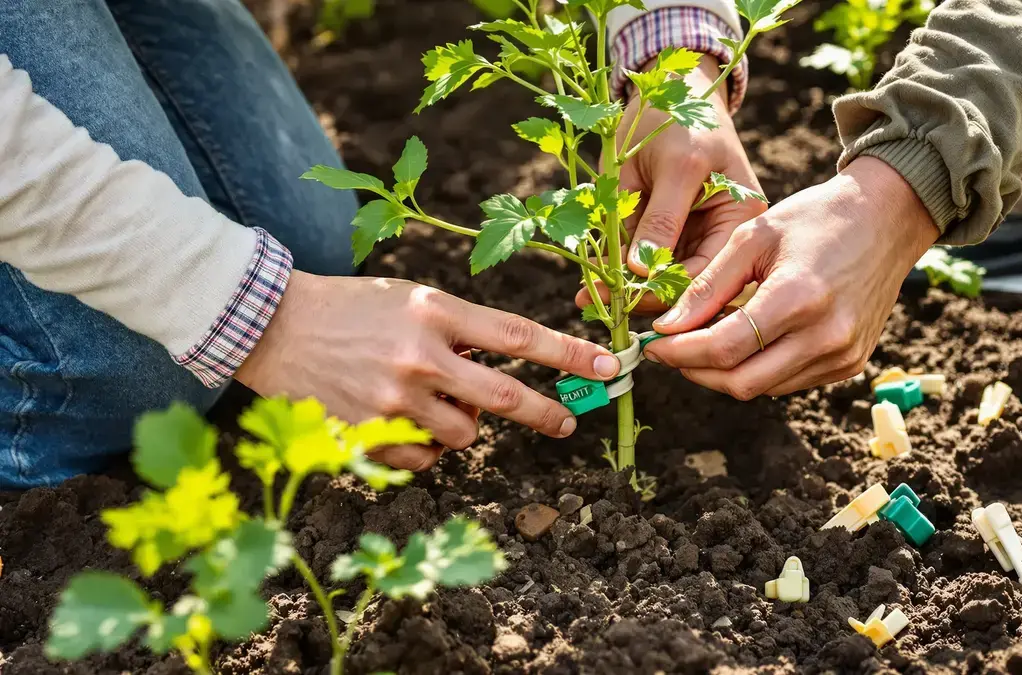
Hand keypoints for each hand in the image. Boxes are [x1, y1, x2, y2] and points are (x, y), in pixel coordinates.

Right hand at [236, 273, 620, 469]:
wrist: (273, 326)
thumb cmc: (353, 308)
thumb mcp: (412, 300)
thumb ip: (461, 333)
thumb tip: (505, 375)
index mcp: (435, 313)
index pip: (519, 337)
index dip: (570, 354)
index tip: (610, 366)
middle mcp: (420, 356)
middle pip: (505, 398)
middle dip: (546, 413)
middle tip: (566, 422)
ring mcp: (393, 400)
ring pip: (465, 434)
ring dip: (464, 424)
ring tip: (434, 401)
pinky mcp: (368, 435)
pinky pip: (425, 458)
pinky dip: (424, 445)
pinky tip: (399, 419)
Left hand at [574, 56, 765, 312]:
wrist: (670, 86)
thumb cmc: (681, 116)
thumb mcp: (675, 165)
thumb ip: (660, 218)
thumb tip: (641, 271)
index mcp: (742, 221)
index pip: (705, 274)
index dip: (663, 292)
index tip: (620, 302)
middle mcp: (723, 237)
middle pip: (682, 285)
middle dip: (637, 295)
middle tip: (592, 303)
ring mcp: (693, 235)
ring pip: (657, 278)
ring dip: (621, 287)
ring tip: (585, 294)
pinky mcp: (668, 232)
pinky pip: (643, 261)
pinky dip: (617, 269)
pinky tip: (590, 279)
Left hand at [642, 157, 940, 398]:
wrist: (887, 219)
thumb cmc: (815, 218)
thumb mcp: (752, 237)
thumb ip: (707, 286)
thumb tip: (666, 328)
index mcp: (799, 297)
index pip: (724, 348)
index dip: (680, 352)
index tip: (653, 343)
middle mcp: (826, 336)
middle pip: (740, 382)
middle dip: (696, 371)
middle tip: (671, 349)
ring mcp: (843, 355)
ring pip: (763, 389)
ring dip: (725, 373)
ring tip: (702, 342)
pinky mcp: (851, 364)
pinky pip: (789, 383)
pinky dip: (758, 370)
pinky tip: (744, 343)